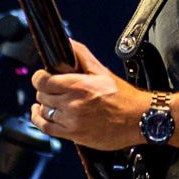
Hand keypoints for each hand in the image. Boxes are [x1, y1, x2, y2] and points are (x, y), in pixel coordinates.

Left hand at [31, 40, 146, 149]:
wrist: (138, 119)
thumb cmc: (123, 96)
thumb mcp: (102, 71)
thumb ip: (82, 55)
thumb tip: (68, 43)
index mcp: (78, 85)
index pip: (43, 81)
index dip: (39, 77)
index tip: (43, 76)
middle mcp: (73, 103)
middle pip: (42, 96)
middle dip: (45, 90)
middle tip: (52, 89)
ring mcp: (72, 121)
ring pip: (43, 112)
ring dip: (44, 106)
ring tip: (49, 102)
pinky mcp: (74, 135)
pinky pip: (47, 128)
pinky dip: (39, 120)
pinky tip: (40, 115)